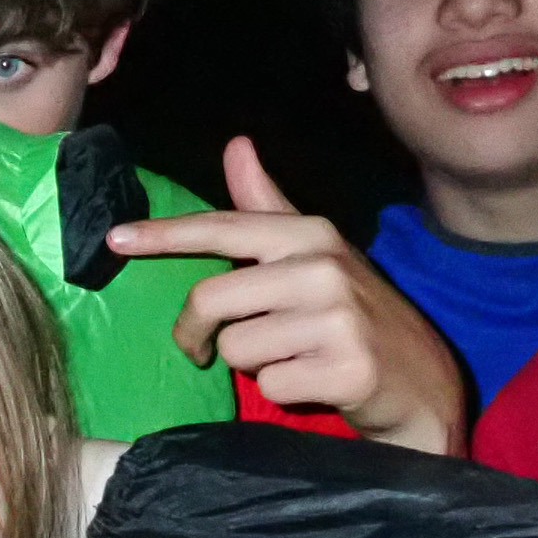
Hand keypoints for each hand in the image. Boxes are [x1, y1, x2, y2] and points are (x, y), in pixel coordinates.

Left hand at [104, 138, 465, 454]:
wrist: (424, 385)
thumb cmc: (356, 317)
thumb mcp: (316, 255)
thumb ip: (269, 208)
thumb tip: (237, 145)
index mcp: (311, 235)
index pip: (223, 227)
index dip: (163, 235)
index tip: (114, 240)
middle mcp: (324, 267)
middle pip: (211, 298)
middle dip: (198, 332)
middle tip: (207, 348)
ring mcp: (338, 318)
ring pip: (236, 347)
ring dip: (251, 364)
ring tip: (290, 359)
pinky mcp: (347, 368)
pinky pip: (269, 384)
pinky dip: (282, 391)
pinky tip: (314, 383)